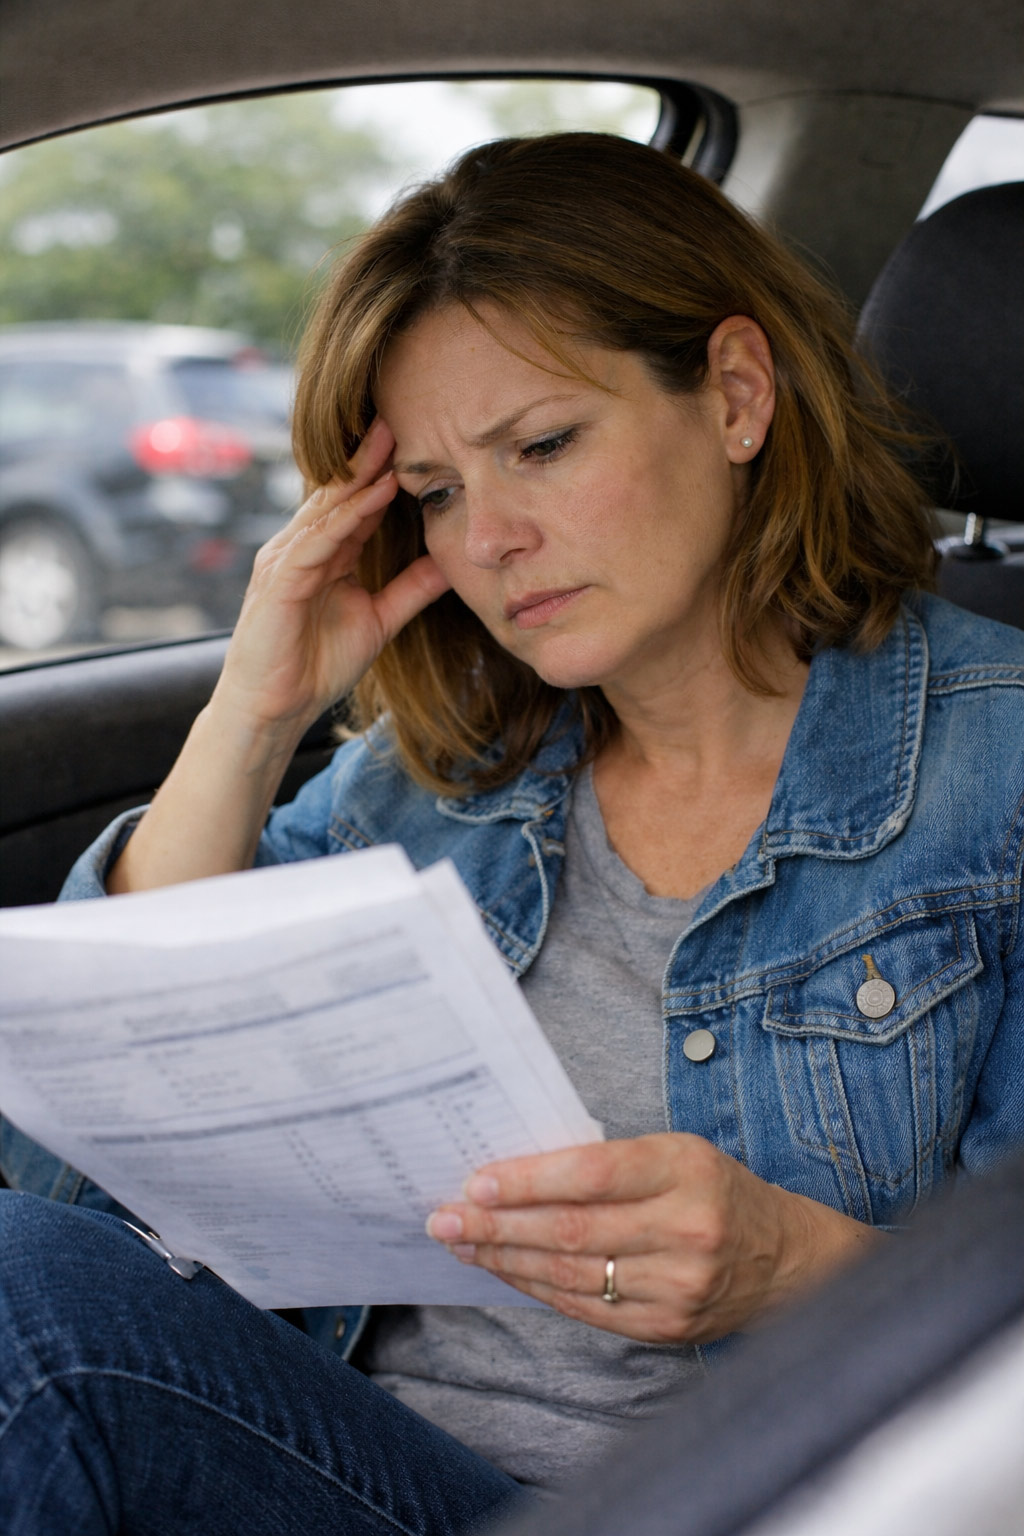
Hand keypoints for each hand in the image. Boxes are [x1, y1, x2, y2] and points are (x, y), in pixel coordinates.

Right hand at [214, 417, 450, 732]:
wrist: (273, 709)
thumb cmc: (314, 666)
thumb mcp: (379, 620)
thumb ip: (411, 589)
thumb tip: (449, 562)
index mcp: (324, 554)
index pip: (355, 503)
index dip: (384, 473)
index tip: (417, 442)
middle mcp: (301, 548)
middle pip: (337, 493)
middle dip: (368, 457)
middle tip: (399, 418)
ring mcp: (286, 561)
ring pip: (326, 508)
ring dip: (357, 476)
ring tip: (389, 443)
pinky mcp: (279, 581)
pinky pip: (315, 541)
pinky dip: (342, 517)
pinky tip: (369, 496)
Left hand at [426, 1133, 880, 1343]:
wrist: (785, 1259)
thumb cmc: (713, 1189)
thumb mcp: (675, 1152)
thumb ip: (608, 1162)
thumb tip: (515, 1175)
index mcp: (686, 1168)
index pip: (592, 1174)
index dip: (528, 1181)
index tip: (476, 1181)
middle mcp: (686, 1229)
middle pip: (572, 1230)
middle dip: (497, 1225)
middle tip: (444, 1217)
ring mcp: (678, 1286)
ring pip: (571, 1274)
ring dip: (505, 1259)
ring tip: (461, 1242)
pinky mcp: (666, 1328)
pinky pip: (585, 1308)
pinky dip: (536, 1288)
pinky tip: (504, 1270)